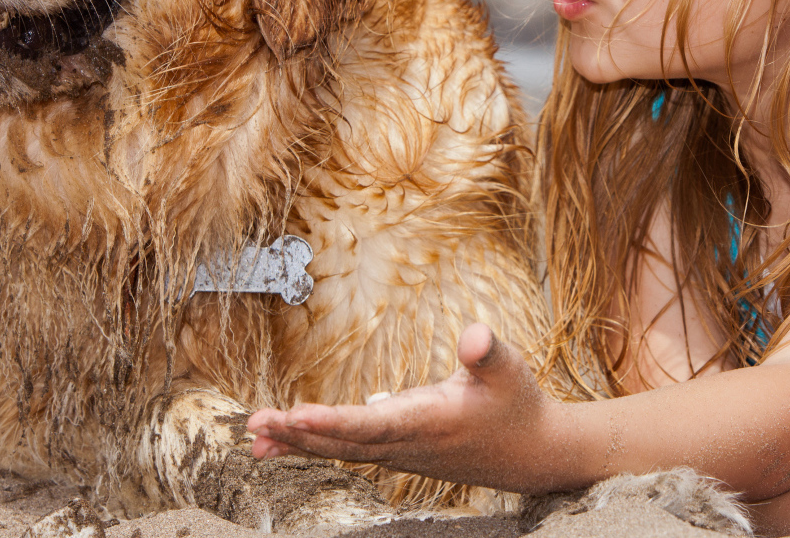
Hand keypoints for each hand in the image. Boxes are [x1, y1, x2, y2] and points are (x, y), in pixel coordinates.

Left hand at [246, 323, 560, 490]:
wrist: (534, 455)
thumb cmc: (518, 404)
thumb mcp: (510, 370)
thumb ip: (489, 351)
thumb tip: (473, 335)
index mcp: (430, 422)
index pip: (373, 425)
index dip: (333, 422)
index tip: (296, 415)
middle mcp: (408, 445)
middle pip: (344, 443)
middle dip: (298, 434)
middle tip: (255, 425)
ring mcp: (401, 454)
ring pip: (342, 451)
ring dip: (298, 443)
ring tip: (255, 439)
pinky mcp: (399, 453)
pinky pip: (350, 451)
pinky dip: (315, 446)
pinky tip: (285, 444)